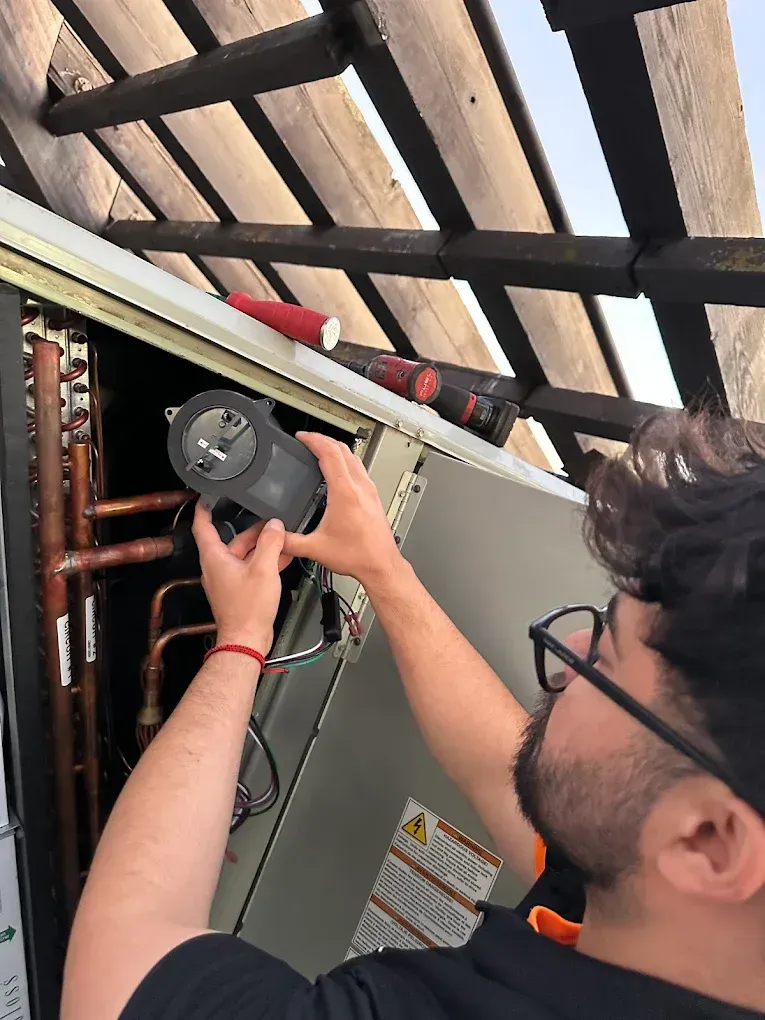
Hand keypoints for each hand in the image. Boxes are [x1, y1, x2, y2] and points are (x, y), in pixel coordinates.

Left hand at [192, 502, 287, 652]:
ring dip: (262, 547)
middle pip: (233, 539)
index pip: (202, 525)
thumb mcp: (263, 569)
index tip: (208, 496)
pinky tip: (282, 558)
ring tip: (282, 539)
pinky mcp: (238, 589)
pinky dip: (264, 561)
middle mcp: (217, 567)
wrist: (247, 639)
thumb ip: (270, 543)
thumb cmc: (247, 610)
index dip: (204, 508)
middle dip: (253, 530)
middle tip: (271, 521)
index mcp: (214, 558)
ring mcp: (228, 579)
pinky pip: (250, 567)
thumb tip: (275, 526)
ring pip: (244, 554)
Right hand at [282, 432, 403, 588]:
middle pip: (343, 449)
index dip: (313, 440)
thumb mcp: (316, 549)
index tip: (302, 436)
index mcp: (345, 493)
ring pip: (354, 457)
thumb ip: (290, 542)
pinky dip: (346, 461)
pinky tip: (338, 471)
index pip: (329, 453)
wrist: (381, 565)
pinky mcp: (373, 496)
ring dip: (336, 449)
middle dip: (323, 439)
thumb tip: (274, 535)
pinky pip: (360, 468)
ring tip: (321, 450)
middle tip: (308, 439)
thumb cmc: (358, 556)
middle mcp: (360, 487)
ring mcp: (369, 490)